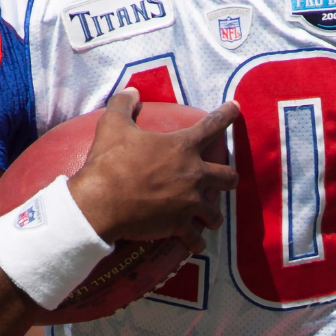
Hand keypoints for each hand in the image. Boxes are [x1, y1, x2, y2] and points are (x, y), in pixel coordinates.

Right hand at [68, 89, 239, 252]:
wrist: (100, 203)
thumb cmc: (109, 162)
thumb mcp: (112, 125)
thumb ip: (123, 104)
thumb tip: (131, 92)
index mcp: (183, 147)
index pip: (212, 125)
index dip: (226, 115)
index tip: (236, 108)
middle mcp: (194, 175)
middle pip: (228, 177)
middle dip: (228, 178)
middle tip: (222, 179)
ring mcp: (190, 203)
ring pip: (216, 213)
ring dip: (213, 214)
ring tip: (209, 217)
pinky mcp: (179, 227)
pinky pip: (196, 239)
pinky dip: (195, 242)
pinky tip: (195, 243)